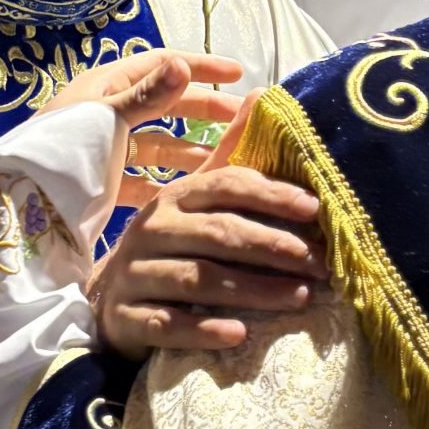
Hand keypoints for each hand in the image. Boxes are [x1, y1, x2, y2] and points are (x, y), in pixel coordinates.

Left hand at [46, 48, 244, 213]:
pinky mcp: (104, 184)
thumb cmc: (63, 152)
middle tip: (242, 119)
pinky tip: (195, 191)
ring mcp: (106, 150)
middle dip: (203, 109)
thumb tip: (184, 64)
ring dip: (191, 149)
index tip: (237, 75)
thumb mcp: (107, 119)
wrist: (18, 206)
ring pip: (158, 144)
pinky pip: (145, 179)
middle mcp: (107, 113)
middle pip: (165, 104)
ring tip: (227, 159)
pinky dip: (169, 183)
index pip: (161, 65)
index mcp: (106, 86)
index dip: (200, 67)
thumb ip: (147, 95)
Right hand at [89, 100, 327, 359]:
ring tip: (299, 298)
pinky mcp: (126, 318)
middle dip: (272, 246)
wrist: (110, 303)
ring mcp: (135, 275)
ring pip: (198, 280)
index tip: (314, 209)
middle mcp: (152, 230)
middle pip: (217, 234)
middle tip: (317, 263)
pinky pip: (167, 324)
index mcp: (174, 197)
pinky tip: (239, 334)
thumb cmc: (170, 248)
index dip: (271, 195)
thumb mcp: (195, 201)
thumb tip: (261, 94)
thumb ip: (229, 156)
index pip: (225, 187)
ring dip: (252, 290)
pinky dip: (203, 330)